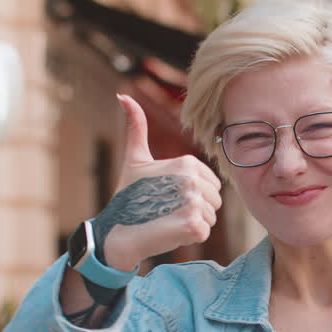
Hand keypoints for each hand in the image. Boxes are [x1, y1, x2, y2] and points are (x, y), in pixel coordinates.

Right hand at [97, 94, 222, 269]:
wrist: (117, 232)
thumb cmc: (128, 195)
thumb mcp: (134, 158)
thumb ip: (136, 127)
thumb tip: (123, 96)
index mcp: (186, 163)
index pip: (212, 184)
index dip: (194, 194)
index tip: (169, 196)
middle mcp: (192, 180)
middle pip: (215, 201)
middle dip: (196, 209)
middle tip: (168, 210)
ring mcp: (193, 203)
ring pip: (211, 217)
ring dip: (192, 223)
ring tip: (167, 220)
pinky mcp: (193, 225)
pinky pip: (204, 232)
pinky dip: (189, 236)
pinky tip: (169, 231)